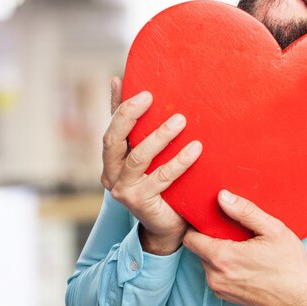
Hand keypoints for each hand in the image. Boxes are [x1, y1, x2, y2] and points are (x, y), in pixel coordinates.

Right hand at [101, 77, 201, 254]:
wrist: (168, 225)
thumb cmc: (159, 183)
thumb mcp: (146, 152)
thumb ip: (132, 122)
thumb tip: (116, 80)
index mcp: (111, 159)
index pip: (111, 129)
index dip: (122, 108)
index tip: (143, 91)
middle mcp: (110, 174)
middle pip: (114, 141)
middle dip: (131, 116)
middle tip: (151, 97)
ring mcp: (123, 190)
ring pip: (139, 158)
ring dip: (160, 137)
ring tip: (181, 120)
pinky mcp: (139, 202)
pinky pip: (161, 178)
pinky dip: (178, 162)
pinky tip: (195, 149)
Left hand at [183, 190, 306, 305]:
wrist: (301, 301)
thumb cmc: (290, 265)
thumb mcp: (273, 230)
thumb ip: (245, 211)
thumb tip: (222, 196)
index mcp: (223, 257)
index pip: (190, 238)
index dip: (198, 224)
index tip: (212, 216)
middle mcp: (215, 276)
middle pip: (199, 249)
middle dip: (212, 236)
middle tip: (234, 229)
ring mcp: (220, 289)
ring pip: (208, 262)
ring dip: (220, 251)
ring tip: (244, 244)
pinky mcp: (227, 297)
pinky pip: (217, 275)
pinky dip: (226, 265)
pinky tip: (247, 261)